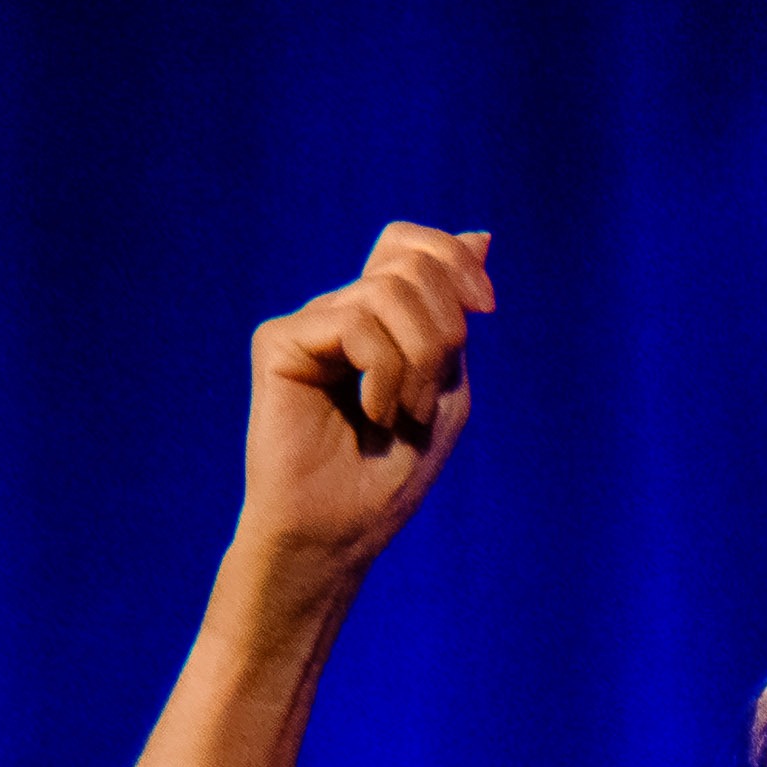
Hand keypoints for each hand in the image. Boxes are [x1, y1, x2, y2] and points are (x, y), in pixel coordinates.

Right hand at [229, 220, 494, 589]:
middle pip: (411, 266)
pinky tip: (371, 414)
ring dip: (417, 362)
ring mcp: (309, 324)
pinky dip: (383, 373)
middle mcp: (340, 312)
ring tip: (399, 416)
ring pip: (388, 292)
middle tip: (427, 398)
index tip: (487, 308)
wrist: (337, 533)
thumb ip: (458, 315)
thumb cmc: (389, 475)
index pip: (411, 246)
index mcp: (379, 320)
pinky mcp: (279, 342)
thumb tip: (481, 233)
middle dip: (443, 331)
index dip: (454, 259)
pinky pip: (355, 322)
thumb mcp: (447, 388)